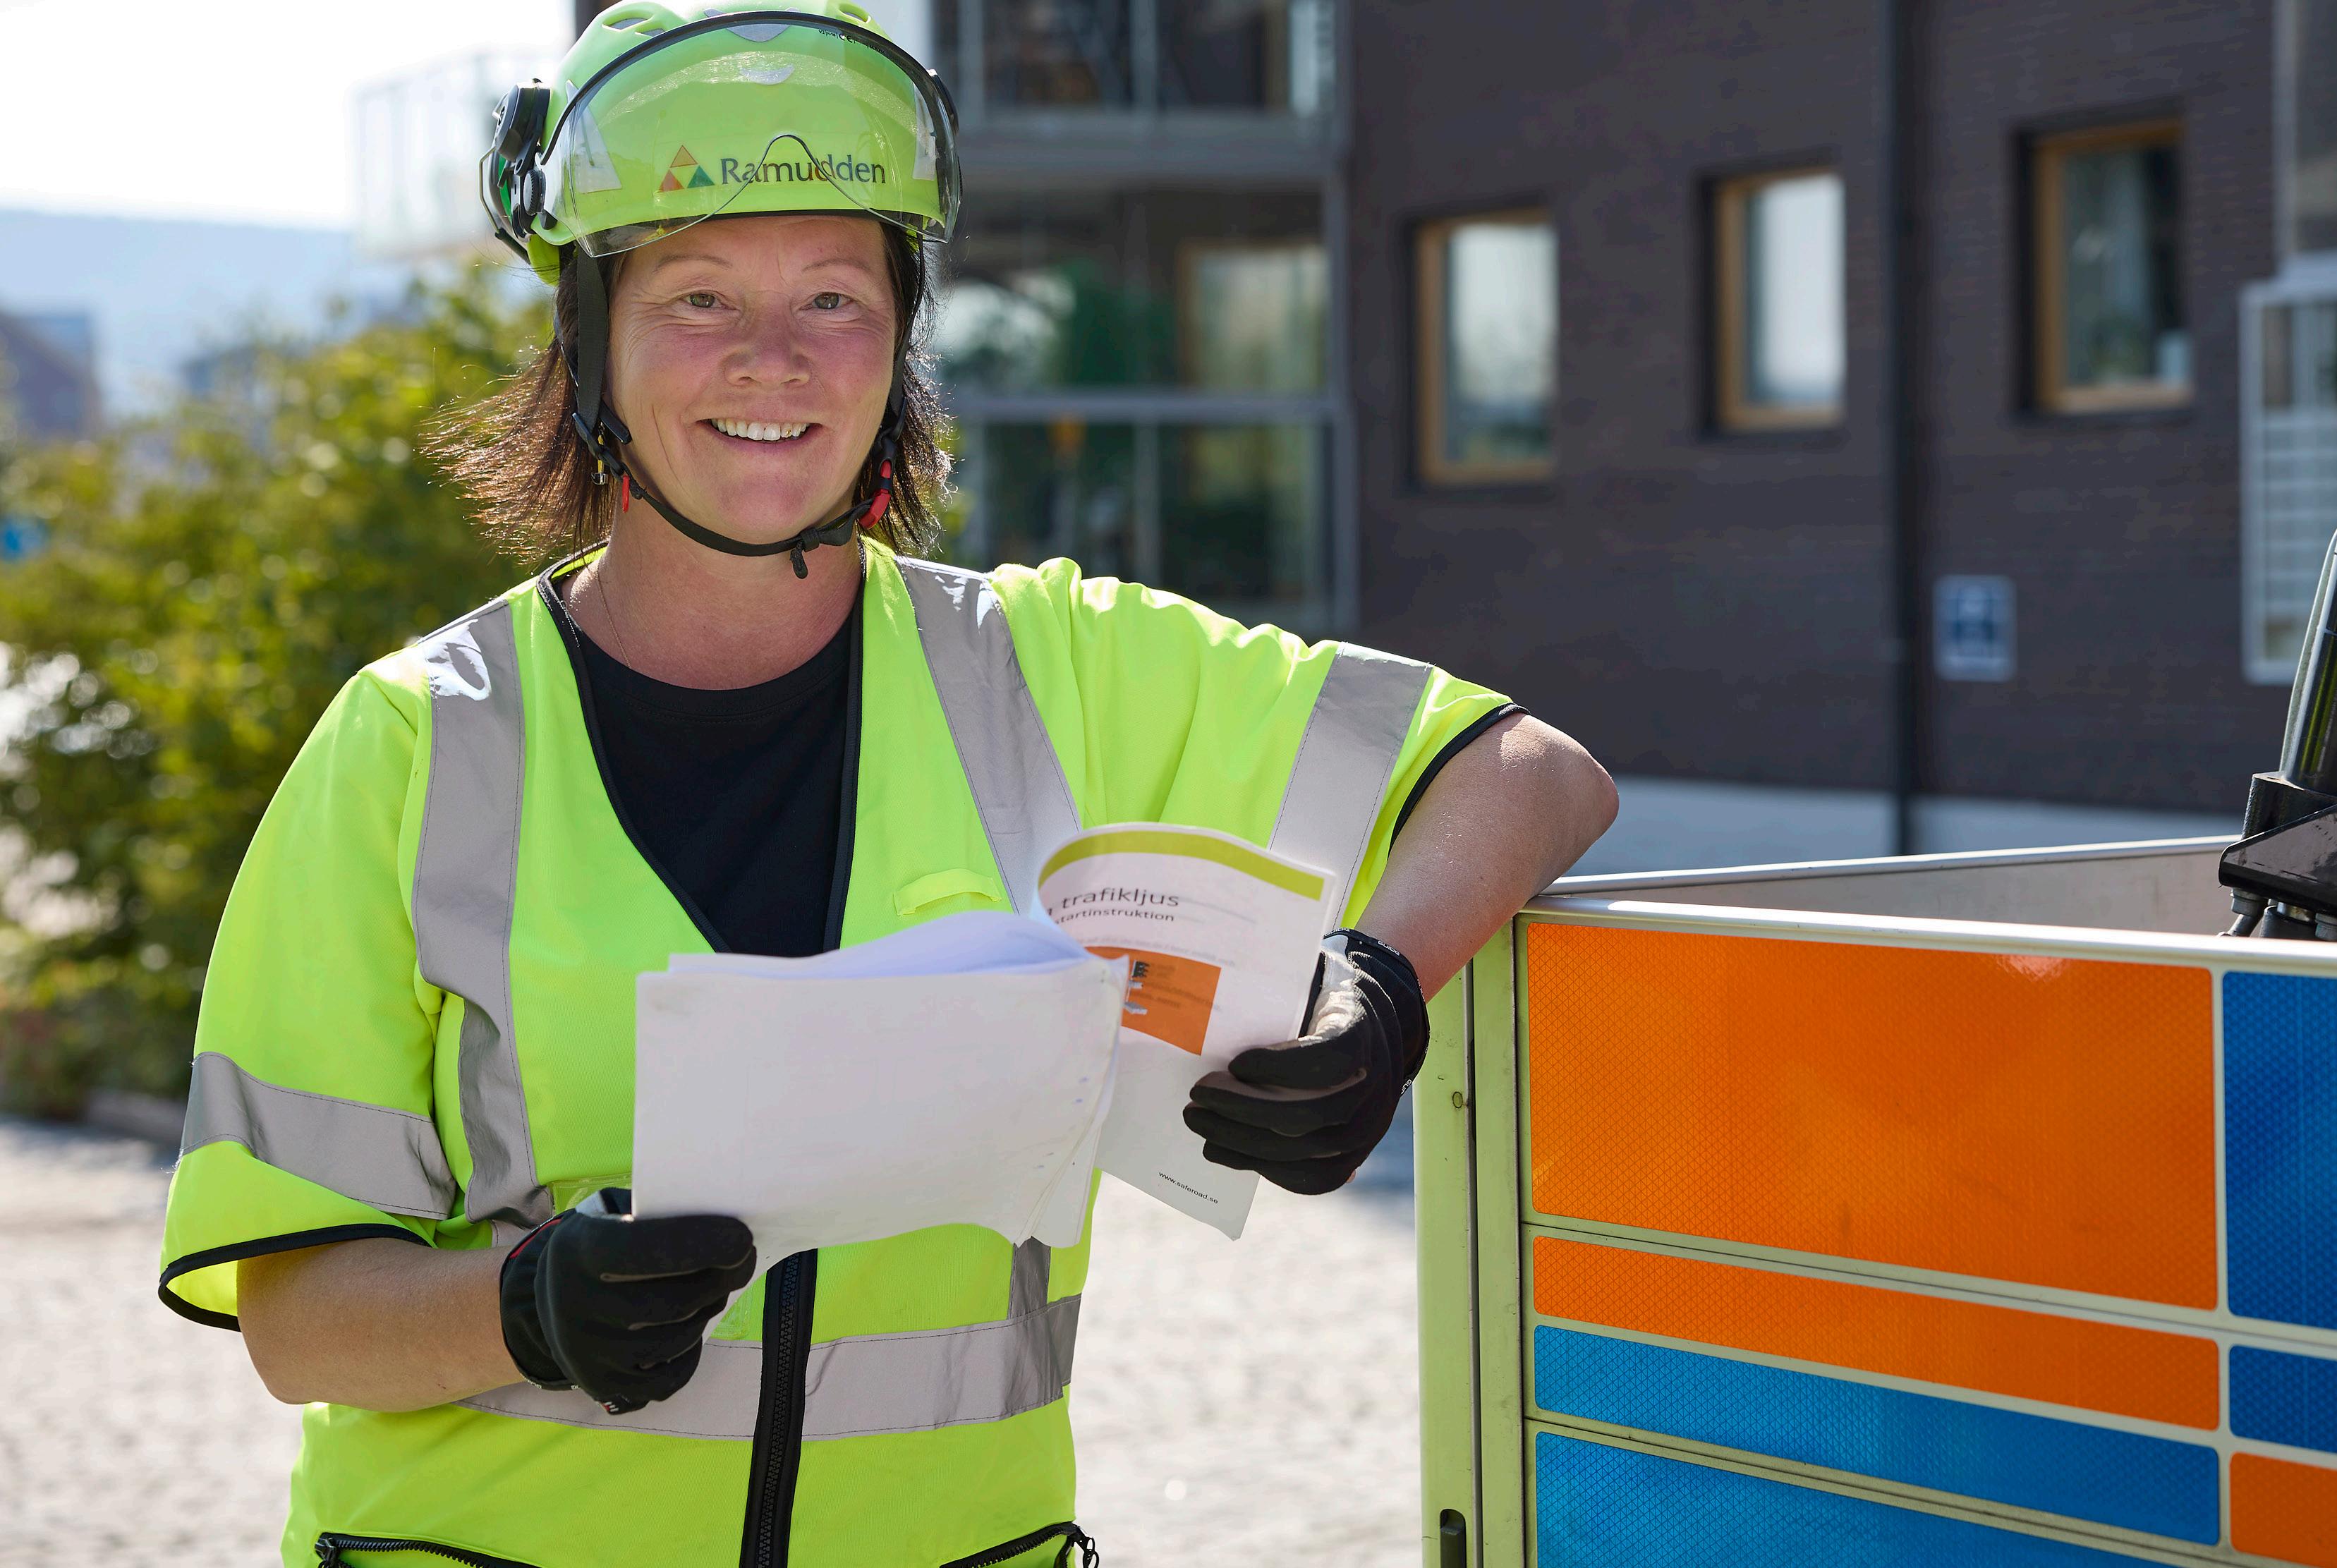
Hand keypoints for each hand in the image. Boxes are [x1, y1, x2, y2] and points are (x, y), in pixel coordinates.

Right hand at [498, 1188, 756, 1413]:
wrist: (552, 1295)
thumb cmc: (604, 1240)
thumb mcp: (615, 1212)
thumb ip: (660, 1216)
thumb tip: (728, 1232)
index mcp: (579, 1249)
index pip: (645, 1248)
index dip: (701, 1243)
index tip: (742, 1239)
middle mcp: (575, 1303)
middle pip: (674, 1302)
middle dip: (720, 1280)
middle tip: (741, 1262)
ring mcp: (586, 1350)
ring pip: (678, 1339)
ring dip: (706, 1313)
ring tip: (709, 1292)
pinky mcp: (600, 1383)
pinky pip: (669, 1378)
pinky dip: (691, 1354)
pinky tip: (689, 1328)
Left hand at [1181, 929, 1429, 1195]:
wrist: (1375, 1025)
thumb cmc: (1322, 997)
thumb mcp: (1306, 976)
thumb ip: (1272, 983)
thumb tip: (1204, 981)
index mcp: (1362, 1032)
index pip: (1328, 1059)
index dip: (1279, 1068)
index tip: (1235, 1063)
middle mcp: (1374, 1086)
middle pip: (1306, 1116)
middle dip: (1241, 1110)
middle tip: (1197, 1096)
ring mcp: (1369, 1127)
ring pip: (1304, 1154)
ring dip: (1241, 1144)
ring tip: (1199, 1124)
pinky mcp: (1357, 1156)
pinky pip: (1313, 1178)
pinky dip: (1263, 1169)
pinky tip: (1223, 1152)